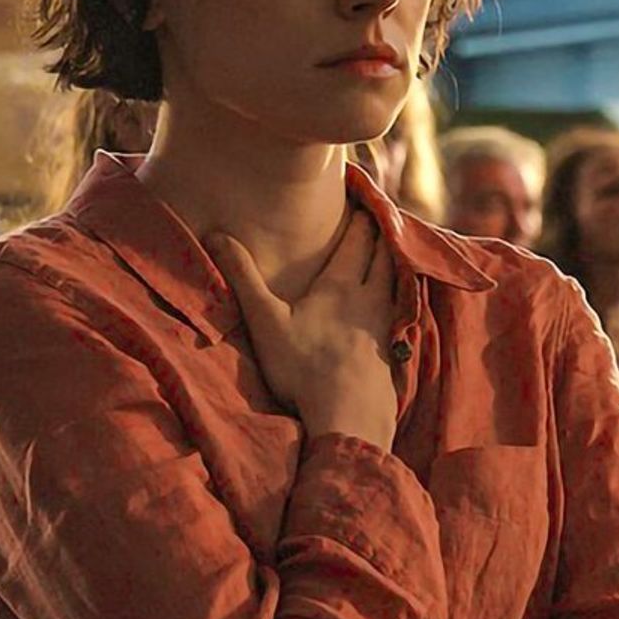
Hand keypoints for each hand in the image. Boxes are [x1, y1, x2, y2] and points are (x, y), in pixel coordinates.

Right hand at [208, 212, 396, 447]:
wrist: (349, 418)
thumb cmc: (304, 369)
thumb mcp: (266, 321)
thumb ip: (243, 277)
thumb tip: (217, 234)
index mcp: (341, 286)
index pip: (357, 240)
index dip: (361, 218)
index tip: (362, 199)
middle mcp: (370, 300)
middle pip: (384, 256)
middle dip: (381, 233)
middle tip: (380, 217)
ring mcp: (387, 327)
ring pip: (397, 282)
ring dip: (395, 262)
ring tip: (391, 252)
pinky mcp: (394, 353)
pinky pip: (402, 314)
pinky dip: (401, 299)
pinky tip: (396, 307)